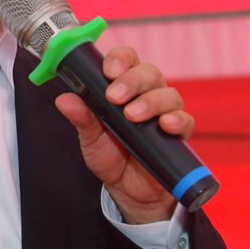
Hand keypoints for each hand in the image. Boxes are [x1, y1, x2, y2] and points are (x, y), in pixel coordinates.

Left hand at [53, 45, 193, 223]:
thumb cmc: (109, 155)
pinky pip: (185, 120)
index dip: (120, 59)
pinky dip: (177, 120)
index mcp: (124, 87)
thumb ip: (81, 117)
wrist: (126, 189)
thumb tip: (64, 100)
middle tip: (114, 97)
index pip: (127, 60)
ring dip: (150, 101)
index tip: (108, 71)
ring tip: (133, 116)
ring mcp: (164, 113)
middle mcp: (147, 94)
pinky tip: (165, 125)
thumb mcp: (90, 137)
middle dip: (132, 81)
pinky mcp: (178, 134)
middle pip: (149, 72)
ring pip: (168, 94)